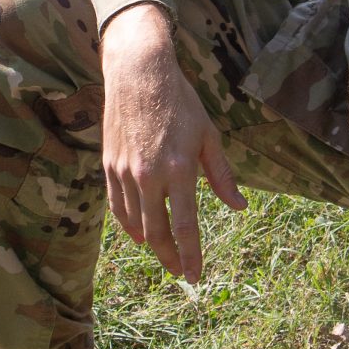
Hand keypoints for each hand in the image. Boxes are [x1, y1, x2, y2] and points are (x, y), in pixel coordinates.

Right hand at [100, 2, 244, 282]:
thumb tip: (239, 206)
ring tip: (163, 255)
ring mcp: (126, 172)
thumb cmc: (180, 101)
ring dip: (150, 243)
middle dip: (170, 257)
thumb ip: (222, 175)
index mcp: (179, 169)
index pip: (185, 225)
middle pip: (158, 231)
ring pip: (135, 222)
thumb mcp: (209, 135)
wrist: (139, 73)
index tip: (195, 276)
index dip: (190, 255)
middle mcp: (150, 176)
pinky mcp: (110, 165)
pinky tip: (138, 235)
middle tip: (180, 272)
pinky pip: (117, 205)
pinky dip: (127, 224)